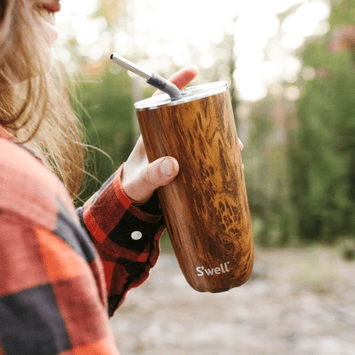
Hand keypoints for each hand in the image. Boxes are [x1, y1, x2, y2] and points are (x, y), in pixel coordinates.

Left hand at [121, 67, 243, 205]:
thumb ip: (152, 175)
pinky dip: (218, 158)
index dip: (177, 84)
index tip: (193, 71)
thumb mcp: (141, 181)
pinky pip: (204, 154)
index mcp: (152, 131)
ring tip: (237, 151)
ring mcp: (177, 148)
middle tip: (232, 135)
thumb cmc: (134, 186)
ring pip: (201, 136)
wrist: (134, 199)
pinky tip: (232, 166)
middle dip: (213, 120)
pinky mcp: (184, 162)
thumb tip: (174, 165)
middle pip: (191, 118)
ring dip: (221, 140)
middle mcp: (167, 136)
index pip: (163, 100)